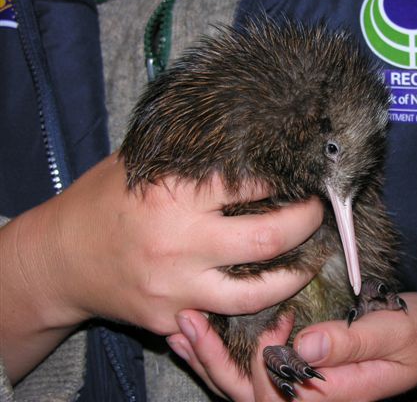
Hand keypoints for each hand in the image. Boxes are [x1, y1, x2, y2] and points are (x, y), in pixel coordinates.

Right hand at [0, 152, 322, 381]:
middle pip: (267, 238)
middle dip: (306, 222)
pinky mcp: (172, 317)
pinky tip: (276, 286)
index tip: (302, 173)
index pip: (249, 184)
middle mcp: (178, 242)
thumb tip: (242, 138)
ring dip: (296, 274)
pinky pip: (228, 313)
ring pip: (258, 291)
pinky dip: (259, 302)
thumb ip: (187, 158)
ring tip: (314, 256)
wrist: (60, 259)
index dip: (284, 178)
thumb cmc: (102, 201)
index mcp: (172, 194)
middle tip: (319, 210)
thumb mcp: (139, 165)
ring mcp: (176, 286)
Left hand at [169, 293, 416, 400]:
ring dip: (209, 358)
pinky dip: (224, 355)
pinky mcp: (304, 370)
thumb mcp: (396, 332)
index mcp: (333, 394)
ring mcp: (306, 387)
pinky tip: (204, 336)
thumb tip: (304, 344)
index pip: (276, 390)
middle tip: (185, 321)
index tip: (280, 315)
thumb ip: (352, 341)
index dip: (261, 358)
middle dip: (212, 360)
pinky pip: (256, 372)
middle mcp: (313, 397)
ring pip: (245, 386)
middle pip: (248, 393)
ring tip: (180, 328)